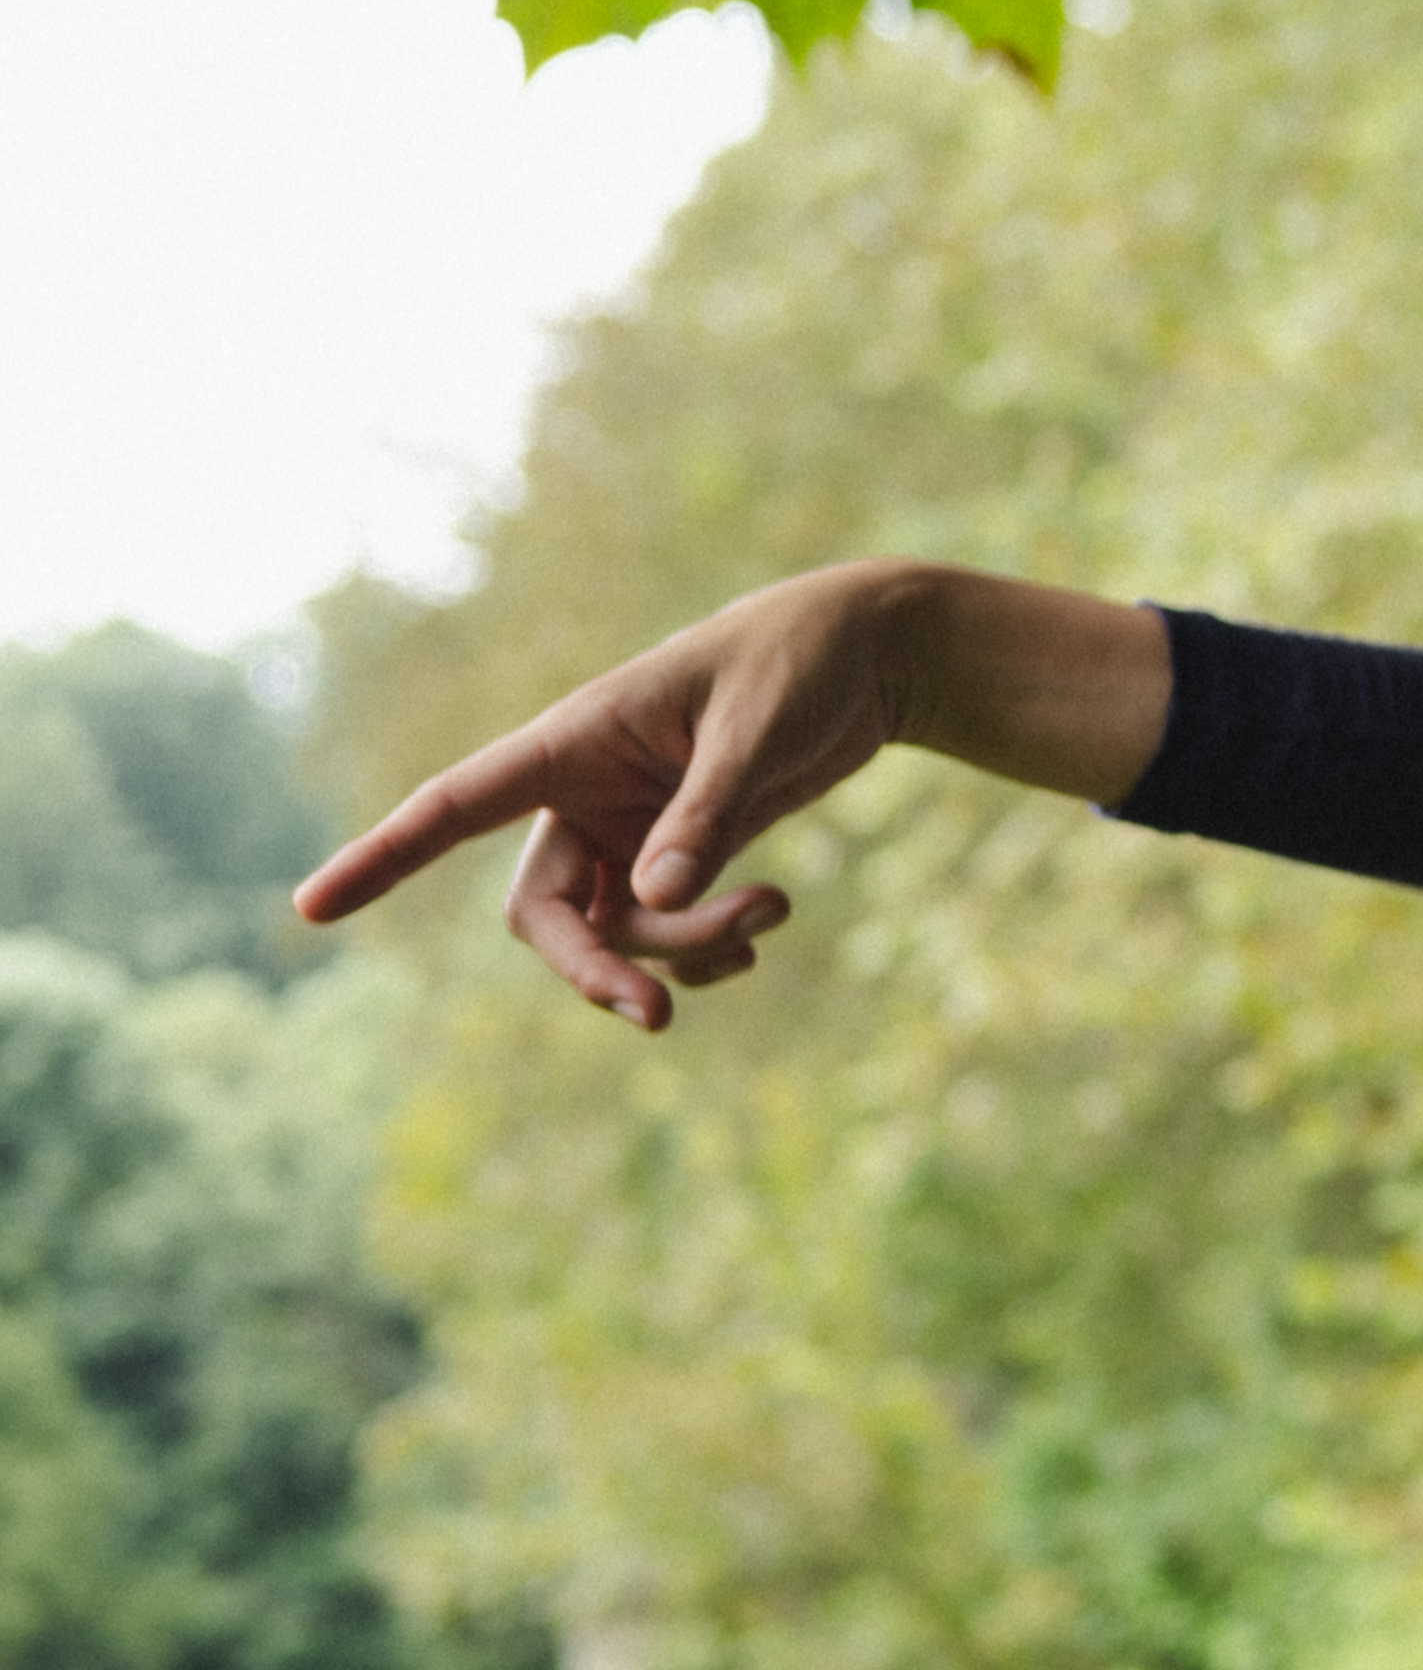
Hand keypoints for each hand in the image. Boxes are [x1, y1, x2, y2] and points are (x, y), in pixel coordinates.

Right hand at [292, 566, 929, 1024]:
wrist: (862, 655)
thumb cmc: (798, 663)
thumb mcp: (756, 731)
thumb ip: (708, 811)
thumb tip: (657, 898)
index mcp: (571, 743)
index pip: (452, 805)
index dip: (383, 857)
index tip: (312, 907)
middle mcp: (584, 794)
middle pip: (543, 914)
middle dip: (594, 967)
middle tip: (654, 1014)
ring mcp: (628, 830)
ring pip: (614, 933)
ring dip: (683, 949)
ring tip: (774, 909)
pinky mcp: (679, 854)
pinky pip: (662, 932)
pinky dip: (704, 950)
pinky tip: (761, 927)